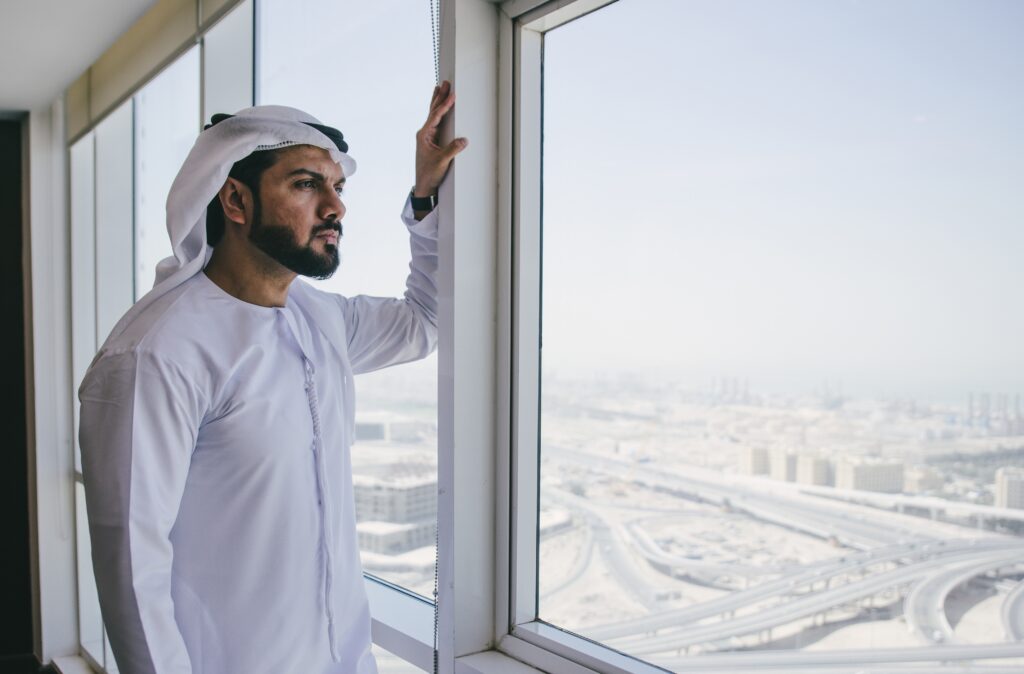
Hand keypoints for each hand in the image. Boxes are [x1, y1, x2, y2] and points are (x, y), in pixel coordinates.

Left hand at [414, 80, 467, 196]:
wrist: (423, 185)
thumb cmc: (429, 173)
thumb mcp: (442, 161)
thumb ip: (453, 149)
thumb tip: (464, 140)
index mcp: (424, 135)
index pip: (436, 116)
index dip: (445, 105)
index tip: (452, 95)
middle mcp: (424, 134)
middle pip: (433, 111)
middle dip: (439, 97)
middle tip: (444, 83)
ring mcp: (427, 137)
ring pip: (433, 115)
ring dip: (438, 102)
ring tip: (439, 89)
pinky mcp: (431, 141)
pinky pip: (436, 122)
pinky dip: (439, 113)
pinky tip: (440, 109)